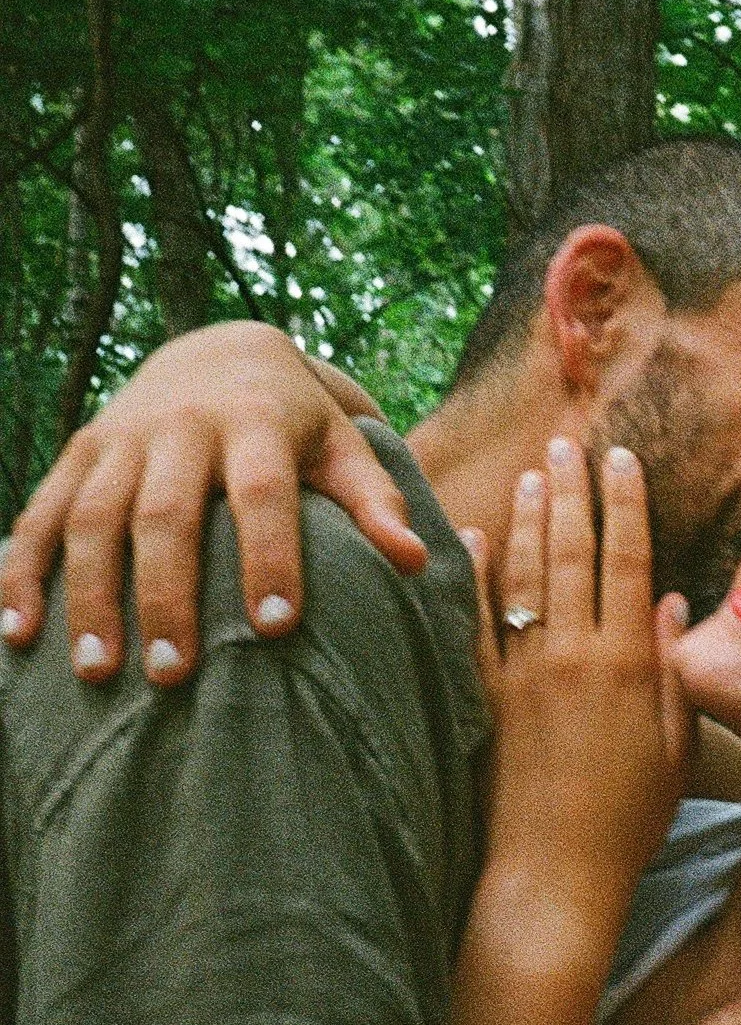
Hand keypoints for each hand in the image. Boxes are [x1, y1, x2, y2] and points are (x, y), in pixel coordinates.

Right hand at [0, 320, 428, 684]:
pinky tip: (16, 633)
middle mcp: (182, 425)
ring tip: (98, 674)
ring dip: (88, 597)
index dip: (270, 556)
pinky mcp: (79, 452)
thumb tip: (417, 562)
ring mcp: (121, 438)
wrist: (220, 349)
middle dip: (166, 596)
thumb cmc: (300, 424)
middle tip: (172, 674)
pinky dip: (22, 571)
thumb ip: (377, 503)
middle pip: (166, 514)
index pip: (264, 493)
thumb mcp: (345, 448)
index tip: (277, 628)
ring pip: (92, 518)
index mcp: (257, 422)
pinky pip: (42, 514)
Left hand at [462, 439, 693, 935]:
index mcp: (630, 664)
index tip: (622, 460)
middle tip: (568, 444)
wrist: (553, 875)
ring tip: (530, 473)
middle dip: (571, 491)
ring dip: (527, 518)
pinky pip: (474, 623)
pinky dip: (472, 577)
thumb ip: (677, 672)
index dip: (625, 505)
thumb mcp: (676, 748)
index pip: (629, 561)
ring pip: (523, 575)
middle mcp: (574, 656)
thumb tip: (677, 604)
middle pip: (572, 552)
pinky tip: (469, 540)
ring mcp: (523, 674)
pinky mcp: (485, 699)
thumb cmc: (628, 822)